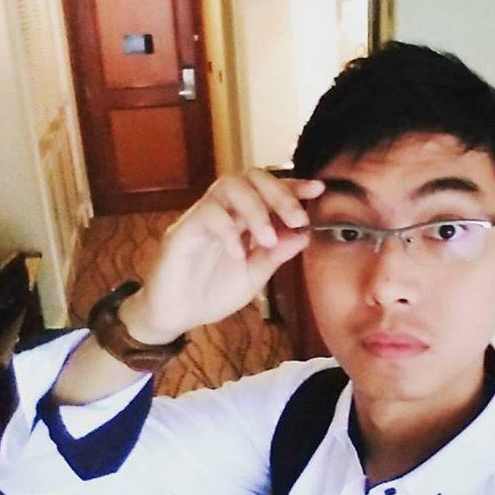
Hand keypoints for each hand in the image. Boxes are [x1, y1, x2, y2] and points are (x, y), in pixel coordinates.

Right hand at [119, 169, 324, 342]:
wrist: (176, 316)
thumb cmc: (212, 293)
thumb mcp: (254, 277)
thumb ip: (276, 255)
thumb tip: (304, 235)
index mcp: (242, 219)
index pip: (268, 190)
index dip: (293, 186)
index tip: (318, 190)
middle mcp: (223, 210)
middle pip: (250, 177)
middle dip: (279, 193)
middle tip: (298, 218)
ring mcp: (201, 217)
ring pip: (228, 187)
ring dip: (255, 209)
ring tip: (267, 238)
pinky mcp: (182, 232)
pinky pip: (206, 215)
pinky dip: (228, 231)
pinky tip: (238, 254)